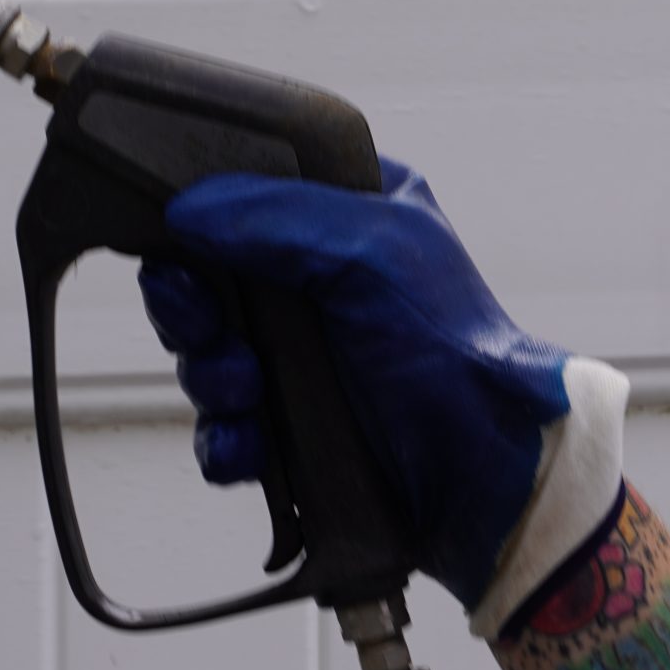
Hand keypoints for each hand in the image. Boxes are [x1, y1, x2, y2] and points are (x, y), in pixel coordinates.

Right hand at [140, 158, 625, 629]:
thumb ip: (276, 214)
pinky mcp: (294, 427)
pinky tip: (251, 445)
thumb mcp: (372, 249)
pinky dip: (226, 440)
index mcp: (348, 217)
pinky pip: (225, 429)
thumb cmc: (453, 350)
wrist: (483, 470)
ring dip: (212, 379)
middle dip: (197, 315)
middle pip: (208, 284)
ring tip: (252, 393)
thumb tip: (186, 208)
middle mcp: (322, 282)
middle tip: (214, 332)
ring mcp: (306, 358)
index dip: (203, 227)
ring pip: (208, 358)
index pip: (246, 199)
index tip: (185, 252)